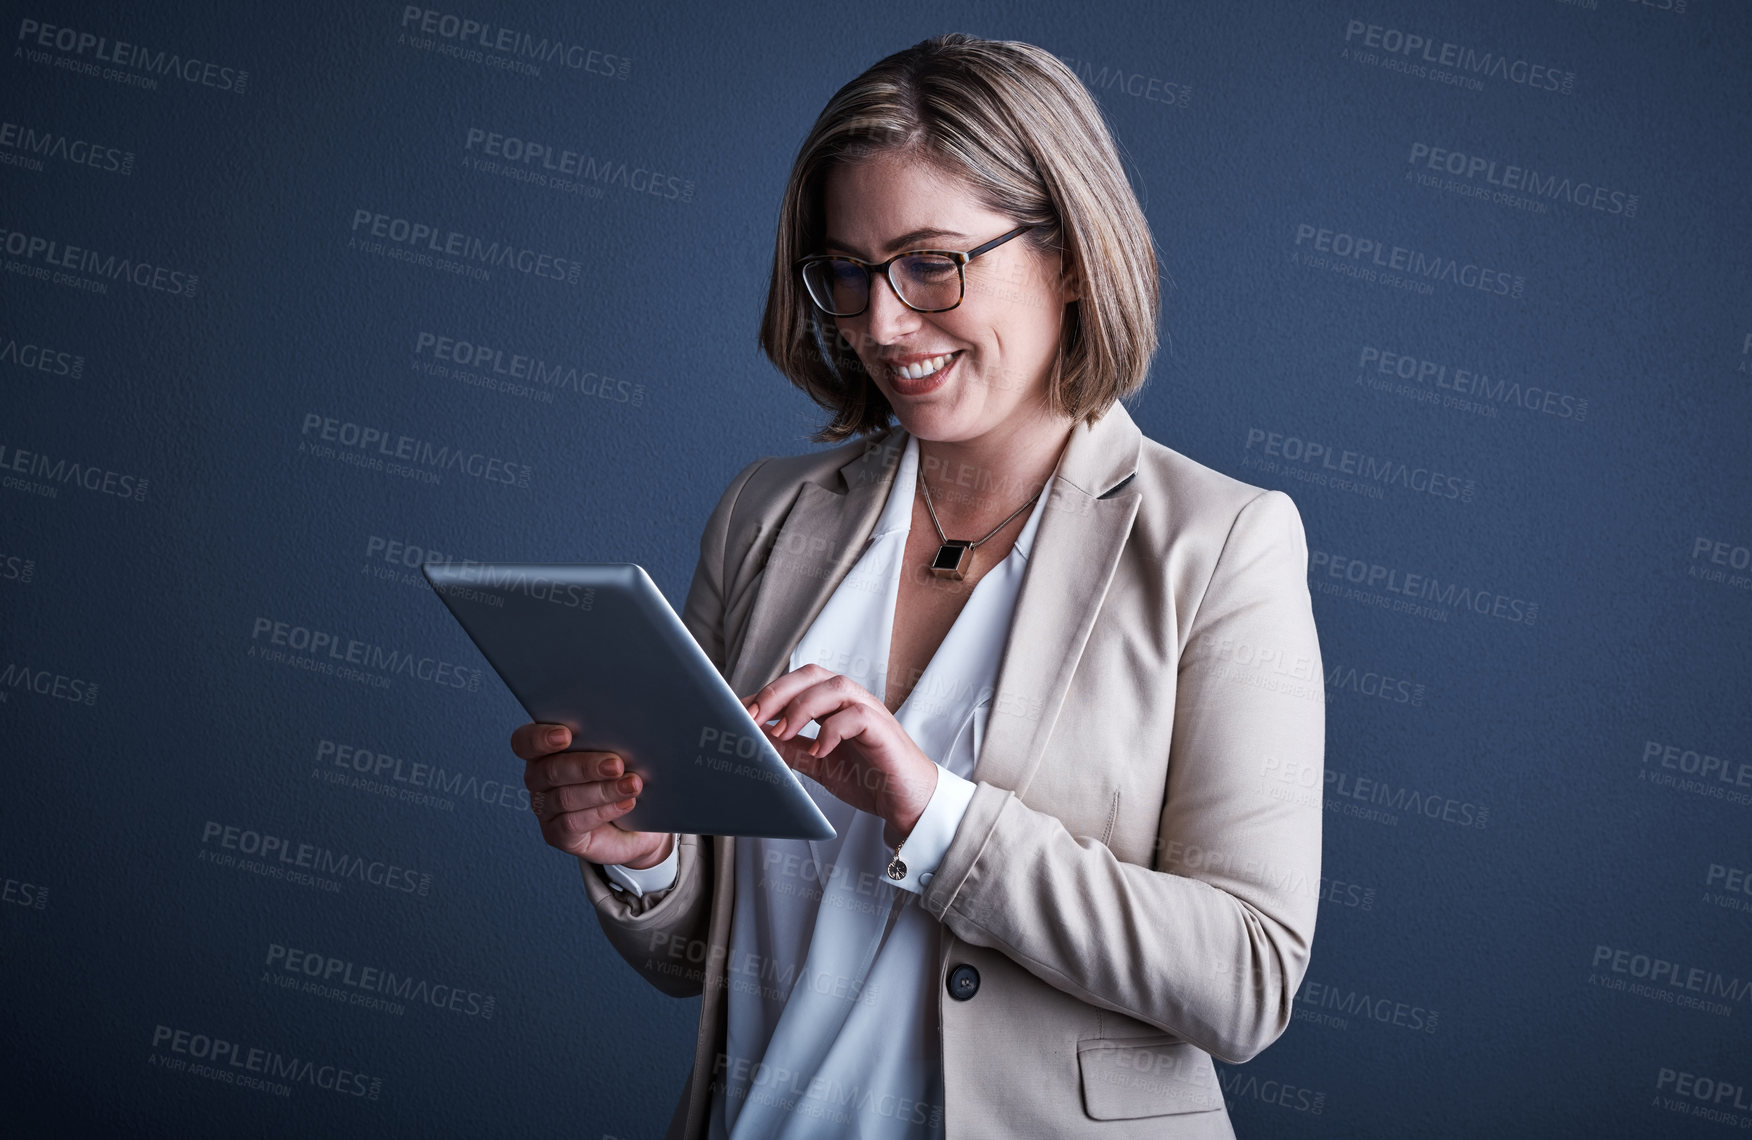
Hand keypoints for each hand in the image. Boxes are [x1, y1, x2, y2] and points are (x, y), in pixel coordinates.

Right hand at [511, 723, 673, 867]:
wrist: (639, 822)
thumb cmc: (626, 775)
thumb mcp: (620, 752)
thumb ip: (610, 738)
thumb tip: (622, 729)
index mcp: (544, 749)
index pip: (524, 741)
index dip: (540, 738)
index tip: (566, 735)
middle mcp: (537, 778)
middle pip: (549, 770)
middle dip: (585, 767)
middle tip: (616, 765)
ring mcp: (544, 808)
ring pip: (564, 798)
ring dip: (602, 790)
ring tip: (632, 785)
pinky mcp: (557, 834)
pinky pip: (572, 823)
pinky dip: (603, 811)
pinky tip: (626, 803)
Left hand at [741, 664, 939, 847]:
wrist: (905, 802)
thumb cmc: (868, 778)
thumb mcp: (817, 764)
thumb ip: (790, 749)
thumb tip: (754, 739)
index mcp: (833, 704)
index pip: (796, 684)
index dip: (766, 692)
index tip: (737, 710)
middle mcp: (850, 700)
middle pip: (811, 675)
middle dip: (778, 692)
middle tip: (752, 716)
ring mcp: (868, 711)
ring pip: (834, 687)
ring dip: (802, 707)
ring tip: (783, 733)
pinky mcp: (882, 728)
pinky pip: (856, 716)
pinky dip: (832, 730)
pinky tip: (819, 750)